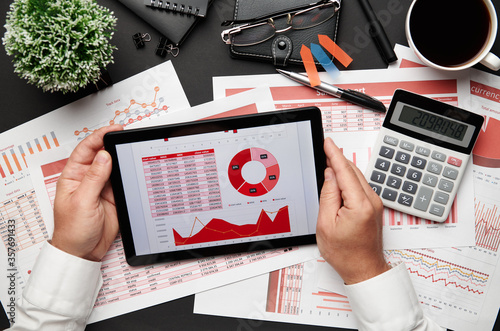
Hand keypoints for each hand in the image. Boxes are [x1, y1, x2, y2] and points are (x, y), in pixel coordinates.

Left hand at [52, 125, 122, 260]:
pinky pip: (124, 180)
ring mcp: (102, 187)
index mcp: (73, 176)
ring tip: (132, 150)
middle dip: (113, 143)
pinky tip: (135, 169)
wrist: (83, 252)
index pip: (86, 149)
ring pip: (115, 166)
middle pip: (102, 154)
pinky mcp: (115, 196)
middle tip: (126, 136)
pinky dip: (130, 174)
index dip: (99, 137)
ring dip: (123, 159)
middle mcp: (88, 179)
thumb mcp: (82, 202)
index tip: (112, 130)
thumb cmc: (72, 230)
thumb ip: (94, 178)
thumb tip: (104, 156)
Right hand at [316, 137, 389, 284]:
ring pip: (357, 177)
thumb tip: (329, 174)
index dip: (334, 154)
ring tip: (328, 161)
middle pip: (352, 171)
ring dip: (343, 168)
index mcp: (359, 205)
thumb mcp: (325, 224)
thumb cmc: (345, 253)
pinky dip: (348, 178)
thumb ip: (327, 195)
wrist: (363, 269)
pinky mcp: (374, 207)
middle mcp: (371, 201)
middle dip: (338, 158)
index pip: (344, 171)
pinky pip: (360, 186)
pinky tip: (338, 178)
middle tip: (324, 148)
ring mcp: (375, 204)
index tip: (328, 142)